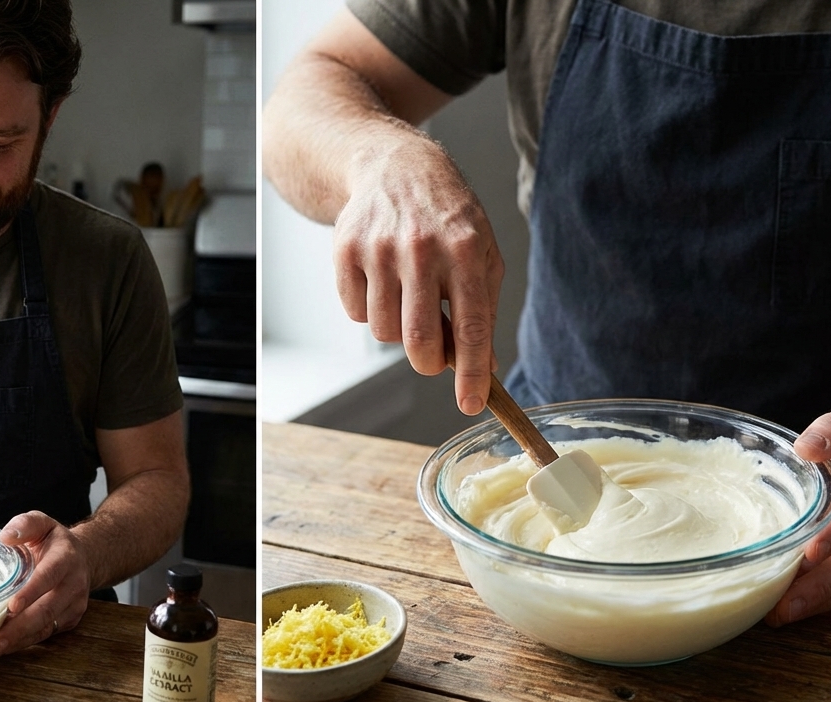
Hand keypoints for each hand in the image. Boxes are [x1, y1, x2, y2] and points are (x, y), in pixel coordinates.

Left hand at [0, 511, 91, 657]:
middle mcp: (74, 584)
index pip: (49, 576)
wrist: (85, 558)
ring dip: (19, 640)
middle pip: (47, 609)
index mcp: (66, 558)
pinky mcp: (69, 620)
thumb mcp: (42, 524)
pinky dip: (24, 642)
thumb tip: (5, 537)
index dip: (31, 592)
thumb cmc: (55, 542)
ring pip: (46, 626)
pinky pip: (46, 633)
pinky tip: (5, 645)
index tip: (12, 606)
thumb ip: (25, 525)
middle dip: (19, 628)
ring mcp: (74, 605)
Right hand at [332, 142, 503, 414]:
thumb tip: (485, 367)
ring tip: (407, 296)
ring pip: (384, 331)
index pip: (472, 326)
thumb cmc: (446, 217)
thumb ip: (484, 309)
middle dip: (429, 362)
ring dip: (397, 330)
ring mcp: (379, 248)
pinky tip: (381, 280)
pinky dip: (369, 309)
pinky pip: (355, 313)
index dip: (472, 374)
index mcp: (466, 249)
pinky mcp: (345, 250)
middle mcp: (422, 248)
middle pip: (419, 340)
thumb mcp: (482, 251)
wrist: (393, 168)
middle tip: (433, 357)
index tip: (471, 404)